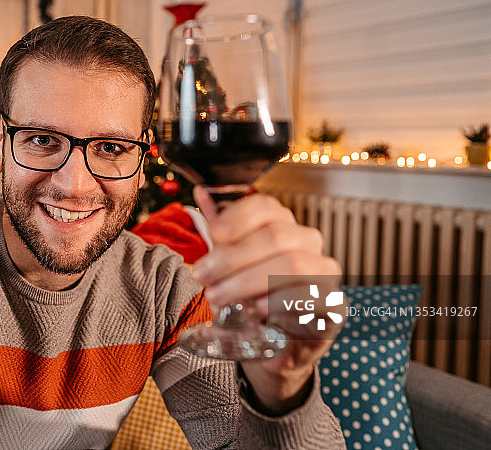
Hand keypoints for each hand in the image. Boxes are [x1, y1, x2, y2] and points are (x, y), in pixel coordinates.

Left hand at [190, 186, 342, 414]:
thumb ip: (220, 231)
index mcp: (282, 225)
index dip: (238, 217)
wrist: (275, 342)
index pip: (266, 206)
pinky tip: (257, 310)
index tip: (213, 235)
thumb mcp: (230, 264)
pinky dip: (280, 303)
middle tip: (204, 277)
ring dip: (250, 281)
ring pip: (294, 265)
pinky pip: (312, 299)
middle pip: (276, 236)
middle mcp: (308, 243)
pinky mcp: (334, 307)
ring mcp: (325, 274)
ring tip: (220, 297)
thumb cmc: (251, 297)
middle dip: (233, 257)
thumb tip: (201, 192)